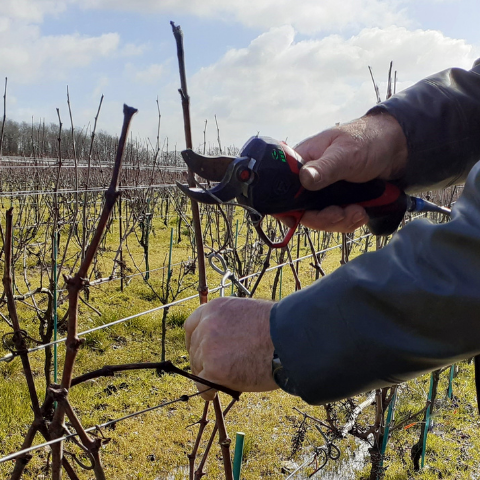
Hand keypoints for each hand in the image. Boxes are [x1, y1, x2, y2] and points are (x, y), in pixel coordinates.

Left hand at [184, 297, 277, 400]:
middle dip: (202, 360)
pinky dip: (208, 391)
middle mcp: (207, 324)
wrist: (290, 340)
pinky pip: (203, 385)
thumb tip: (224, 339)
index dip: (194, 341)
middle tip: (212, 371)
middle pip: (194, 348)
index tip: (199, 350)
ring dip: (207, 375)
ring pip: (198, 367)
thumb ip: (229, 323)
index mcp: (215, 308)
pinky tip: (216, 393)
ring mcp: (208, 347)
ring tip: (222, 382)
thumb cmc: (278, 327)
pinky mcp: (214, 369)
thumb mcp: (247, 312)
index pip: (191, 326)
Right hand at [294, 112, 407, 232]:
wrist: (397, 149)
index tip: (295, 219)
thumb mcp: (346, 153)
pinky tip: (361, 213)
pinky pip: (337, 220)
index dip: (286, 207)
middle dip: (323, 218)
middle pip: (303, 210)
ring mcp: (325, 192)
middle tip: (341, 214)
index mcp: (303, 162)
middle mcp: (310, 179)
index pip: (284, 189)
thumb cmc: (368, 140)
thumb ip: (324, 168)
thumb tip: (304, 179)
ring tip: (358, 213)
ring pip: (321, 219)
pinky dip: (349, 221)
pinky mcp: (339, 201)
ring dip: (340, 221)